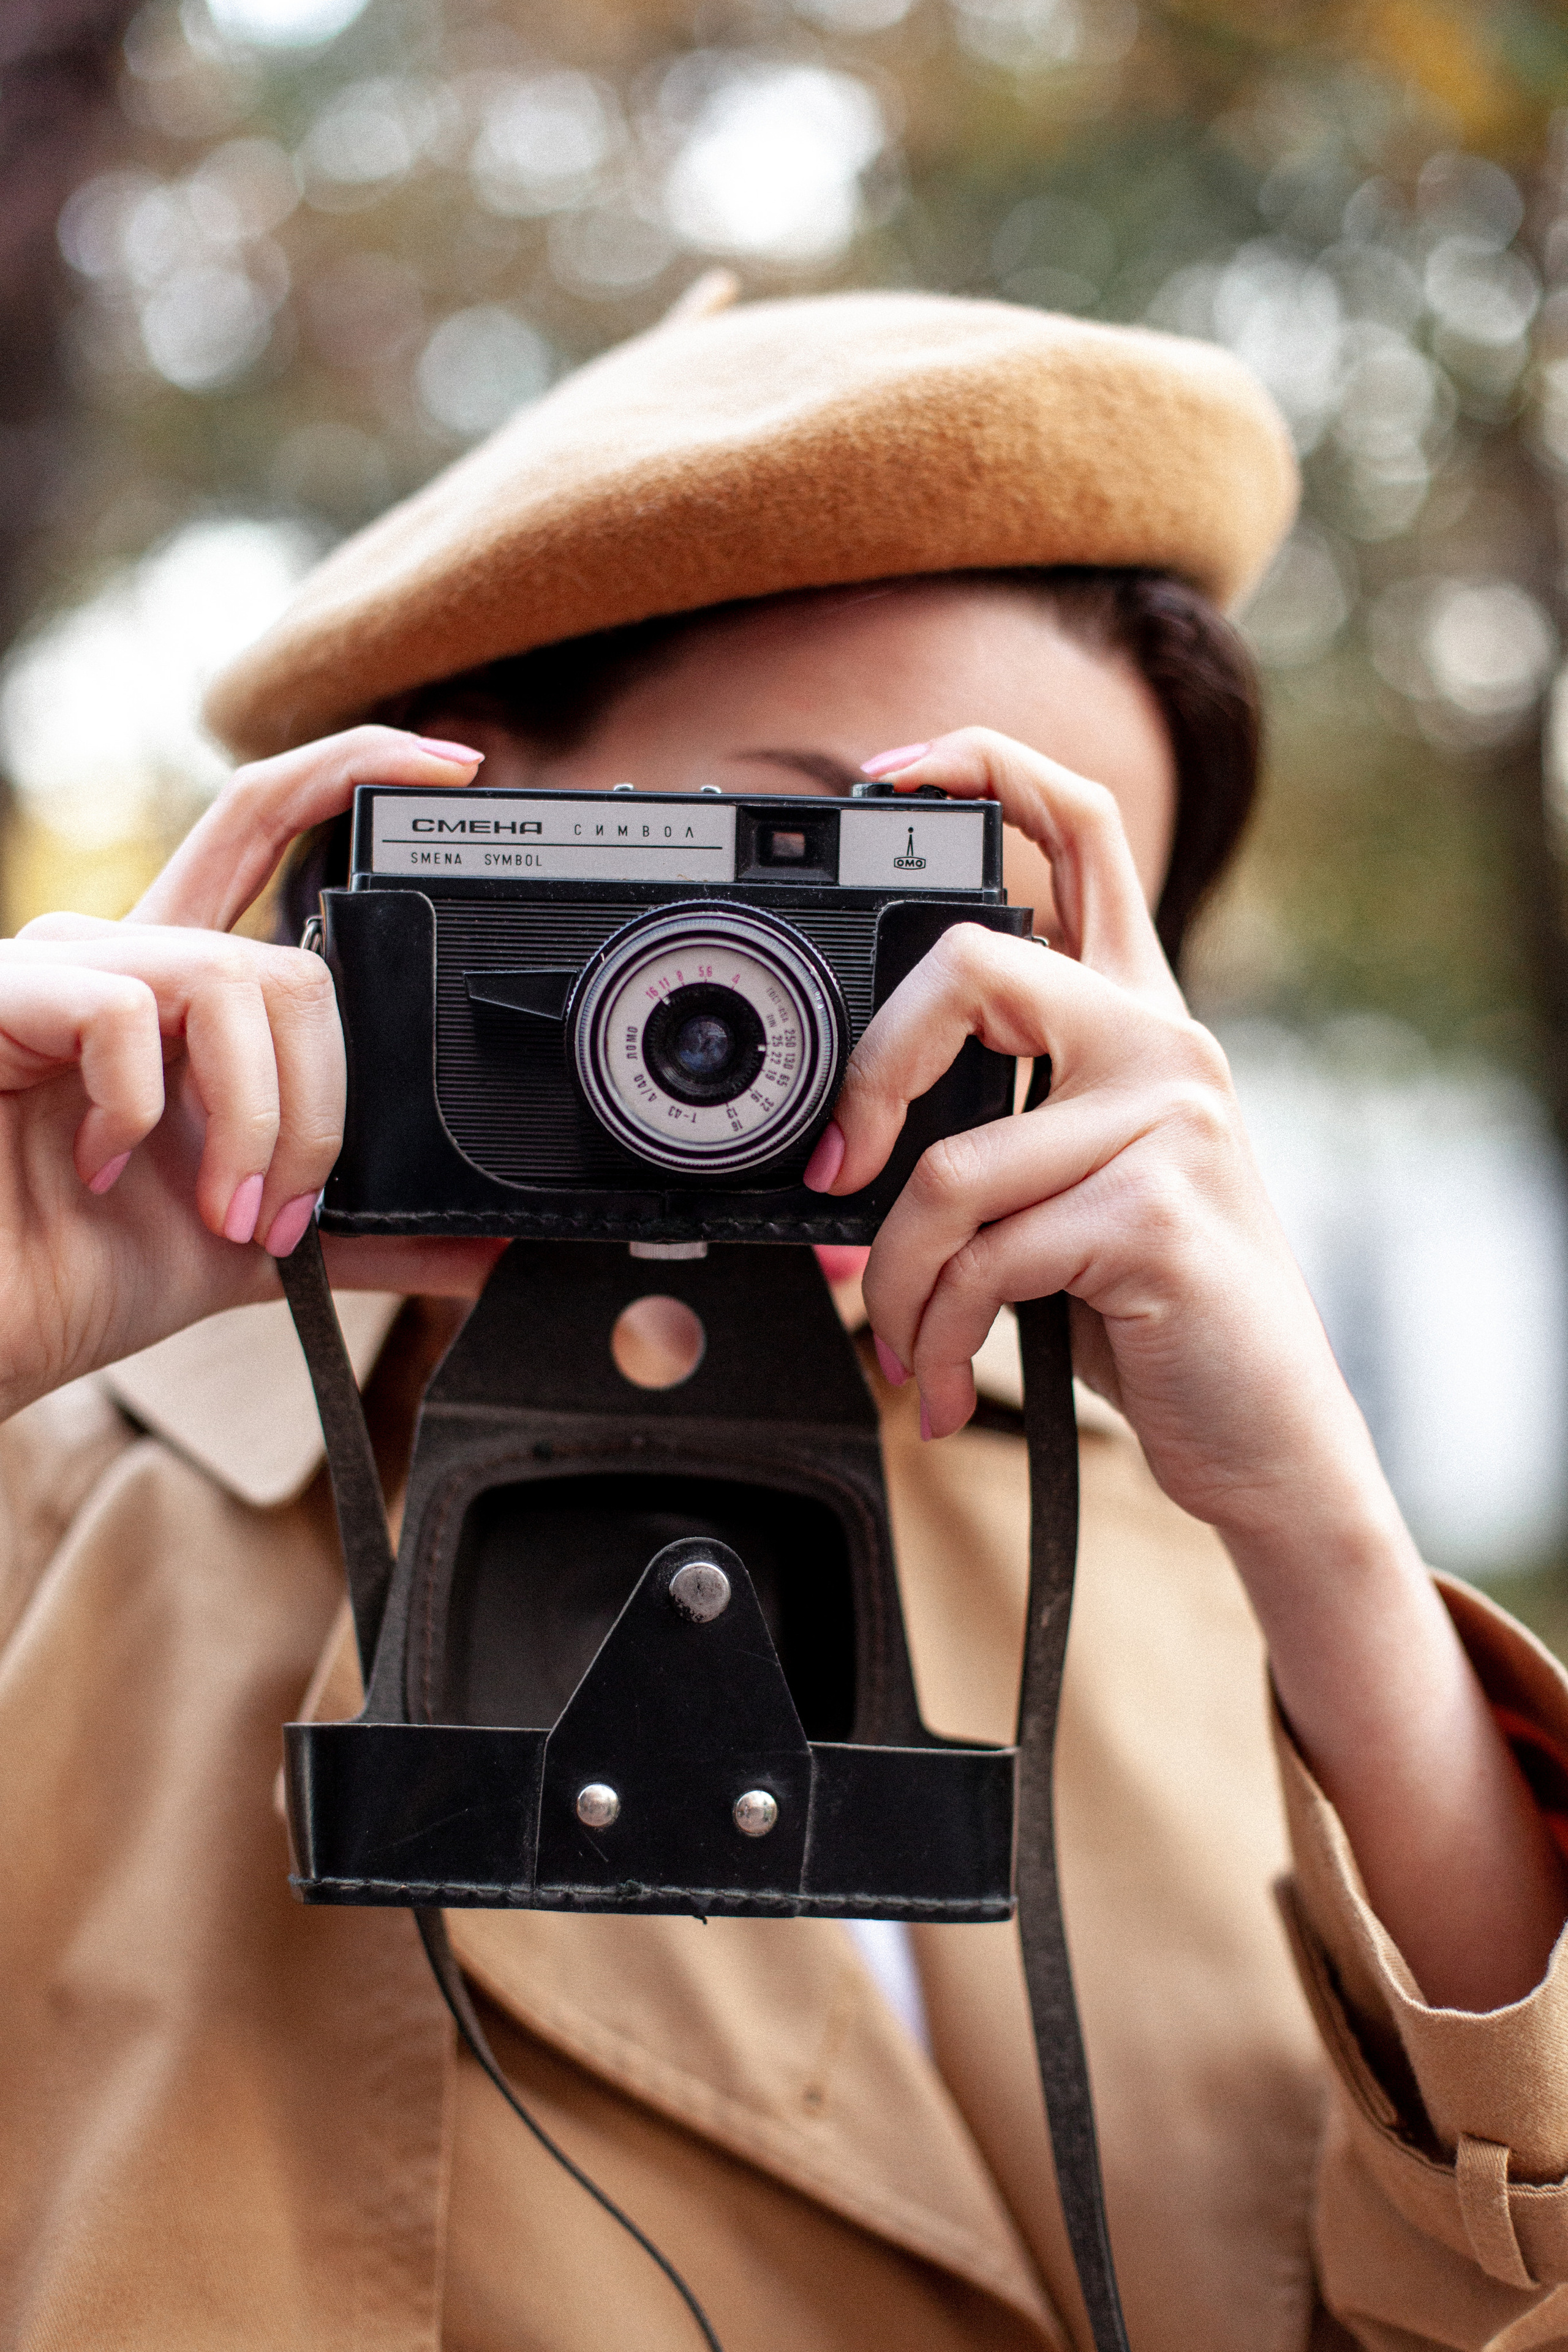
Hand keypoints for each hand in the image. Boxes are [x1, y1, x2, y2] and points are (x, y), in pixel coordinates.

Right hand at [0, 727, 494, 1416]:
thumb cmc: (79, 1270)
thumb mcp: (250, 1249)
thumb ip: (361, 1234)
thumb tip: (482, 1244)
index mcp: (180, 994)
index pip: (268, 831)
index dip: (352, 773)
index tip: (453, 769)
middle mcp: (122, 958)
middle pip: (288, 959)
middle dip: (321, 1102)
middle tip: (290, 1206)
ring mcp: (59, 972)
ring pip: (231, 982)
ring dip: (257, 1119)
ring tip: (224, 1211)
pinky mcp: (6, 996)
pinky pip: (125, 1010)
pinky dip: (144, 1108)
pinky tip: (109, 1168)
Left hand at [810, 725, 1348, 1547]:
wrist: (1264, 1431)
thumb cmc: (1154, 1305)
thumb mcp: (1075, 1185)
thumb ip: (996, 1124)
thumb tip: (846, 1151)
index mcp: (1139, 1013)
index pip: (1082, 826)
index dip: (981, 766)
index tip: (887, 774)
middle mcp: (1163, 1042)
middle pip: (971, 963)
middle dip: (870, 1077)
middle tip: (837, 1176)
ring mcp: (1168, 1122)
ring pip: (950, 1168)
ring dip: (893, 1280)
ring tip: (902, 1341)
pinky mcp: (1154, 1212)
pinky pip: (983, 1259)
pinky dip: (936, 1333)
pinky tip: (946, 1379)